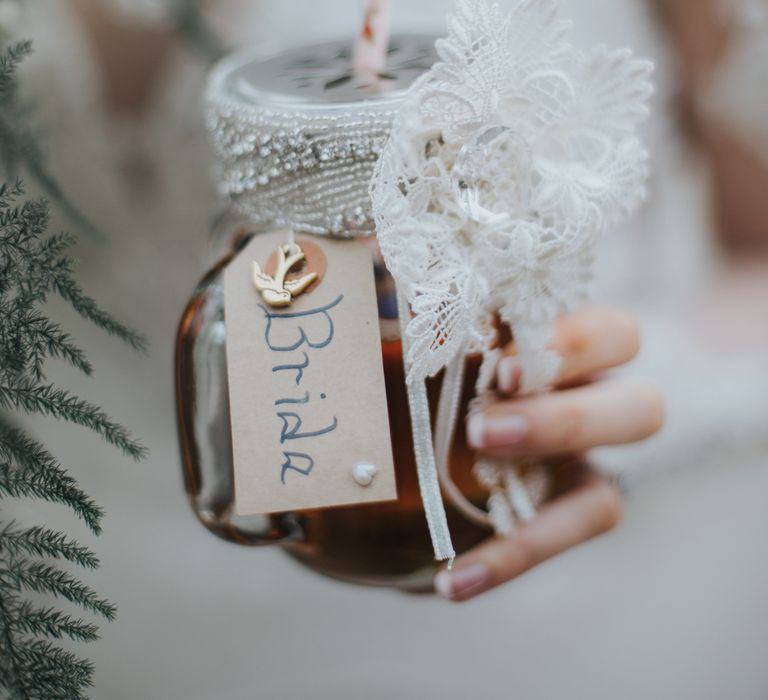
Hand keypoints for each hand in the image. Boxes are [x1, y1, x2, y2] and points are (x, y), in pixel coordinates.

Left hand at [434, 306, 663, 601]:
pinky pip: (561, 538)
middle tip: (485, 427)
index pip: (611, 336)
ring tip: (480, 471)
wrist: (419, 441)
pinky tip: (452, 581)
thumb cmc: (429, 368)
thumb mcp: (421, 327)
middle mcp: (590, 401)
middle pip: (641, 407)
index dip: (573, 349)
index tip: (506, 366)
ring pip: (612, 484)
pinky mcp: (562, 511)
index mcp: (564, 348)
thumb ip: (407, 293)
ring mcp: (583, 463)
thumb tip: (367, 251)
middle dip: (568, 419)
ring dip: (550, 484)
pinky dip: (511, 559)